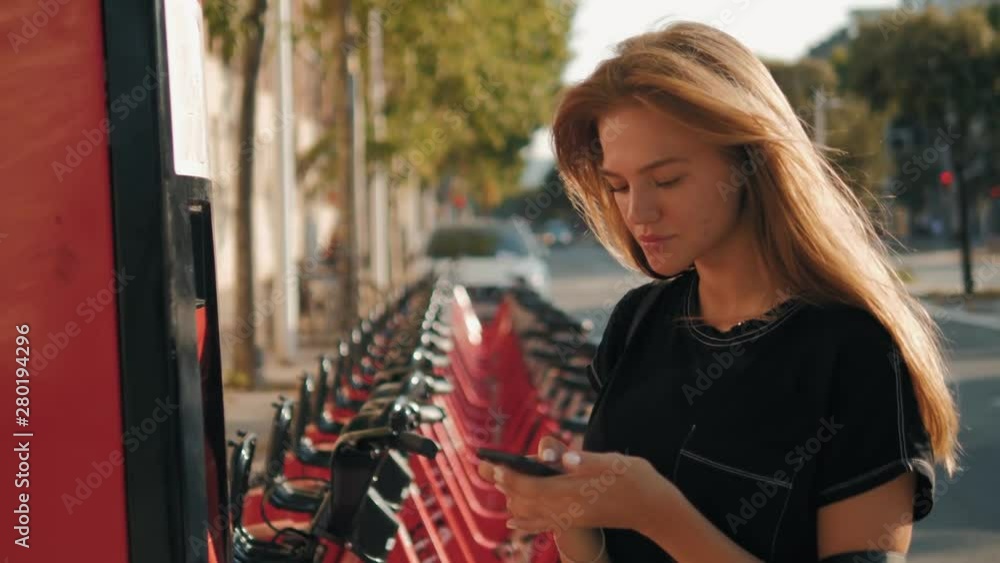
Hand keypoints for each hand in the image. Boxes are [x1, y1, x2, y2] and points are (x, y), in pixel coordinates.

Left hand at [477, 436, 676, 535]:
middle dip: (504, 483)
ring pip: (533, 511)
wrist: (655, 509)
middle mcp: (569, 508)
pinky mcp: (577, 520)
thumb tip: (563, 455)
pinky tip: (513, 519)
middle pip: (527, 497)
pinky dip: (525, 520)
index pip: (533, 484)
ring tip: (495, 484)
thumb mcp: (611, 461)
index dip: (510, 475)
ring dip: (511, 497)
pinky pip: (544, 523)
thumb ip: (582, 459)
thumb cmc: (636, 479)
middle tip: (481, 469)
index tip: (491, 465)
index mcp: (575, 491)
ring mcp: (573, 517)